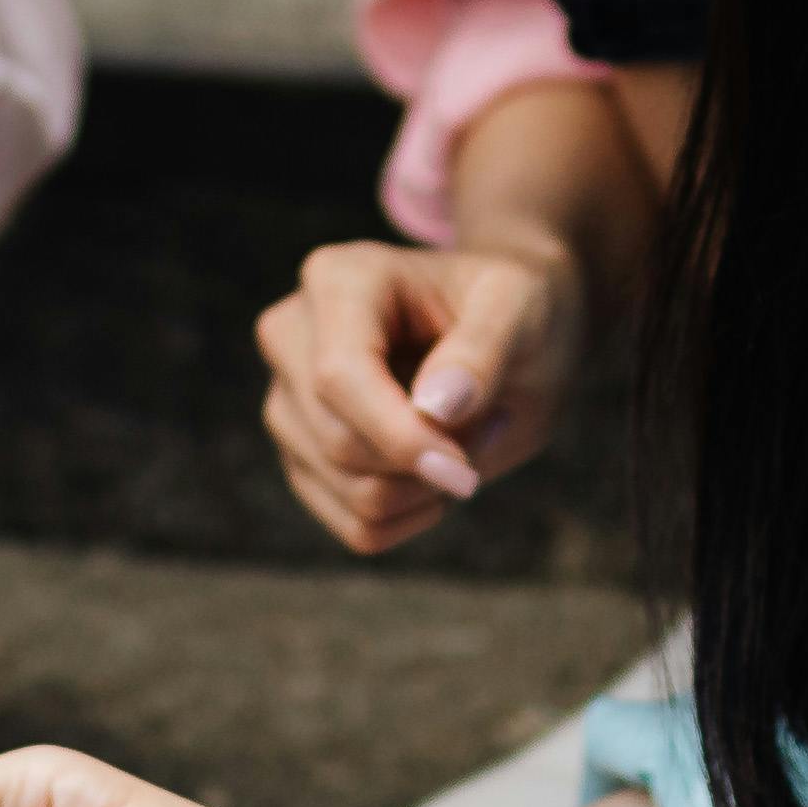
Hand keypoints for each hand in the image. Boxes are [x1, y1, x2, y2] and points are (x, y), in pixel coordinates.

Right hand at [252, 232, 580, 556]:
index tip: (464, 469)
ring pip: (348, 493)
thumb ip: (483, 349)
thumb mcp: (520, 307)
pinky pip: (355, 526)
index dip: (399, 436)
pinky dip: (413, 516)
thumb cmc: (512, 306)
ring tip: (470, 437)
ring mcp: (288, 400)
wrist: (505, 331)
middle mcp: (291, 336)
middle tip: (495, 424)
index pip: (338, 378)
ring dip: (428, 490)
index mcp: (337, 280)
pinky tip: (441, 468)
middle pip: (339, 443)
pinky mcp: (303, 456)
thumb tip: (436, 407)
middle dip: (427, 462)